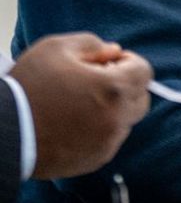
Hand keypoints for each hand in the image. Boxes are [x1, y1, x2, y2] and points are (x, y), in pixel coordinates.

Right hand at [9, 33, 152, 177]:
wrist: (5, 132)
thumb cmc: (29, 86)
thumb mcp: (55, 49)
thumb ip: (92, 44)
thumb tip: (114, 52)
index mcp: (114, 88)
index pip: (144, 71)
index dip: (129, 63)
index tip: (109, 64)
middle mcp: (119, 117)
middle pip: (141, 97)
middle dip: (125, 87)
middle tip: (96, 83)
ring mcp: (109, 141)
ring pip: (126, 120)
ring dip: (113, 109)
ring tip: (81, 104)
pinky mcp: (98, 159)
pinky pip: (111, 139)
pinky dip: (101, 130)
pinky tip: (74, 124)